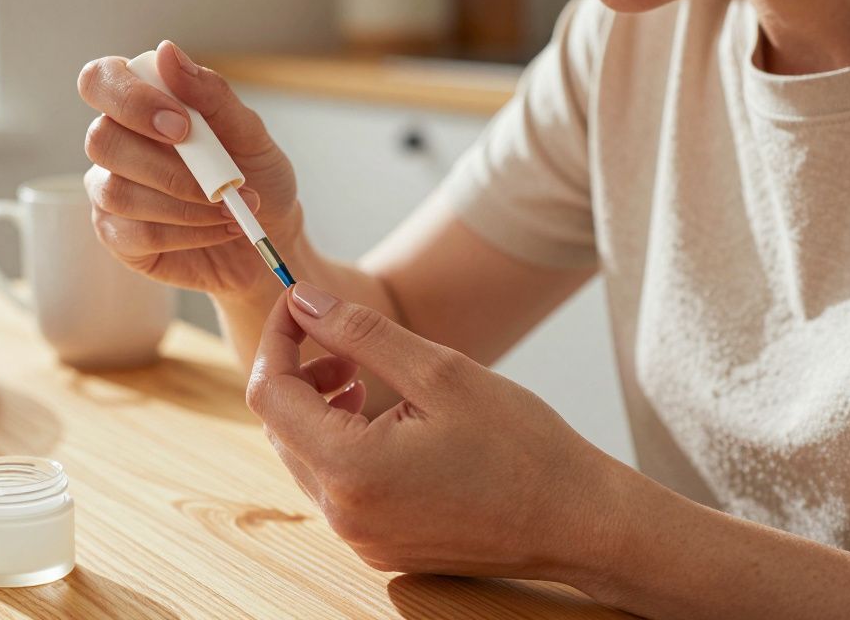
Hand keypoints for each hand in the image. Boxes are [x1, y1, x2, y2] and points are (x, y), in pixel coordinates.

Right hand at [77, 40, 299, 294]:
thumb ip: (210, 94)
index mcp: (140, 104)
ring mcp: (110, 191)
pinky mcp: (118, 236)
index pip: (99, 80)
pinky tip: (219, 228)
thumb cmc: (255, 175)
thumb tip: (167, 52)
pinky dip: (187, 233)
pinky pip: (135, 234)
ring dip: (184, 203)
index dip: (130, 99)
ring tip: (231, 208)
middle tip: (217, 178)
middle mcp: (116, 143)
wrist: (270, 234)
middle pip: (100, 139)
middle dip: (163, 164)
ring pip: (117, 192)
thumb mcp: (248, 132)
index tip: (182, 125)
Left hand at [246, 281, 625, 580]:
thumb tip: (304, 302)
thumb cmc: (522, 447)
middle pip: (280, 428)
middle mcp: (343, 514)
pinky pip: (333, 485)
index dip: (277, 340)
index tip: (299, 307)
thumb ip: (360, 334)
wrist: (579, 522)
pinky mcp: (378, 546)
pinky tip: (380, 421)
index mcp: (351, 470)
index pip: (270, 394)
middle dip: (298, 374)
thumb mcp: (440, 372)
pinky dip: (339, 444)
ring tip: (361, 380)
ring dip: (317, 409)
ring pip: (303, 456)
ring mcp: (359, 537)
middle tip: (341, 345)